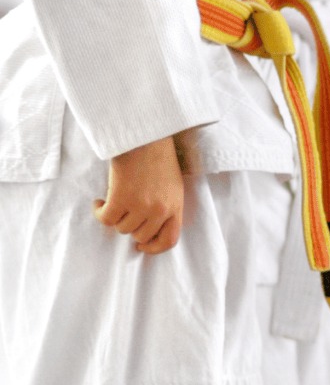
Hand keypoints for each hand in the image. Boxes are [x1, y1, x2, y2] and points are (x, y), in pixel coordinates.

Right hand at [94, 136, 184, 254]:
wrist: (145, 137)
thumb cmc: (158, 159)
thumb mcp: (172, 186)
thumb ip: (166, 208)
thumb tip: (151, 229)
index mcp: (176, 206)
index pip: (169, 240)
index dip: (154, 248)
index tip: (142, 246)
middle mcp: (160, 210)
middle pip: (140, 235)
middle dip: (130, 226)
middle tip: (124, 212)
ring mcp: (140, 206)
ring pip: (122, 228)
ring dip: (115, 217)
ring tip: (114, 200)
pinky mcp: (121, 199)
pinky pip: (105, 219)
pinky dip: (99, 212)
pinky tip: (100, 201)